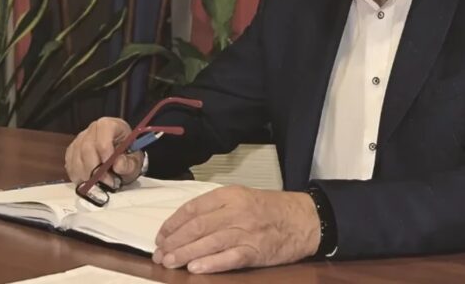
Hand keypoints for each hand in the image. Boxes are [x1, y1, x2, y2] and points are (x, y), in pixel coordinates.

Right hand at [64, 117, 143, 186]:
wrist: (121, 156)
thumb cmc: (127, 155)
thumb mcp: (135, 160)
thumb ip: (129, 163)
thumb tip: (118, 164)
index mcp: (111, 126)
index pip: (104, 134)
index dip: (105, 152)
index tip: (111, 167)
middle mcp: (93, 129)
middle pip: (87, 147)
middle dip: (95, 168)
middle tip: (105, 181)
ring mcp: (80, 139)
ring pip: (76, 157)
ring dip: (86, 175)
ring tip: (99, 184)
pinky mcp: (72, 150)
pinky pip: (70, 164)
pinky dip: (78, 176)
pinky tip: (88, 181)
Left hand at [152, 185, 320, 272]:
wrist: (305, 219)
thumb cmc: (272, 209)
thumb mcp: (243, 197)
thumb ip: (217, 208)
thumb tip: (186, 225)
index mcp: (231, 195)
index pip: (194, 208)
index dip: (173, 223)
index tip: (161, 235)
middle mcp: (237, 211)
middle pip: (197, 227)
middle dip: (174, 242)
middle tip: (160, 254)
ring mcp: (247, 232)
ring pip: (208, 243)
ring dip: (185, 254)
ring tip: (169, 263)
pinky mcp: (256, 251)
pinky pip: (229, 258)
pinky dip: (210, 263)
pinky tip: (195, 269)